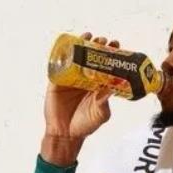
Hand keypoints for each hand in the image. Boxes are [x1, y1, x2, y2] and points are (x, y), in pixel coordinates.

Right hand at [41, 32, 118, 165]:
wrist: (65, 134)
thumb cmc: (85, 125)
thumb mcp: (100, 114)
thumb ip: (104, 103)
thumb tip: (110, 90)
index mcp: (97, 84)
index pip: (105, 65)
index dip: (110, 54)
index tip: (116, 45)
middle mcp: (84, 79)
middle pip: (92, 58)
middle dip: (98, 46)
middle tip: (103, 40)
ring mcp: (70, 79)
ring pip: (76, 58)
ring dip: (82, 46)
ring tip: (88, 37)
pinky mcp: (57, 81)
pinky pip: (59, 65)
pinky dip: (63, 55)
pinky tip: (68, 46)